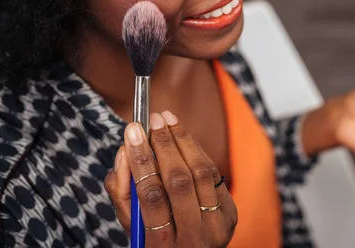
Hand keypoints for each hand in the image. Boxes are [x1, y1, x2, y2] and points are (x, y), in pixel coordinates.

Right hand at [104, 111, 236, 246]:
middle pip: (179, 181)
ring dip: (183, 140)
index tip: (132, 131)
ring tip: (168, 118)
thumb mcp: (132, 224)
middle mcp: (194, 237)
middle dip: (164, 145)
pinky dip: (196, 151)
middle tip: (153, 119)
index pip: (151, 196)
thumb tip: (126, 150)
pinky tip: (183, 136)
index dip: (141, 160)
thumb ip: (123, 190)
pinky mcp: (231, 213)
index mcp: (162, 244)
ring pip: (201, 173)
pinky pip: (213, 173)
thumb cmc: (154, 239)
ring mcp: (217, 225)